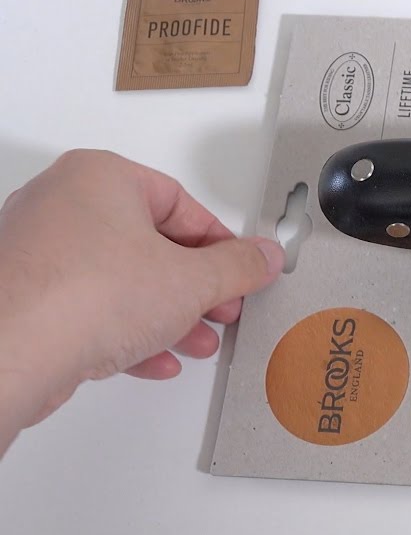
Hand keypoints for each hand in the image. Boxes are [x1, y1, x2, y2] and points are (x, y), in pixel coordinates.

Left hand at [0, 150, 282, 454]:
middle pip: (150, 243)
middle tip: (221, 307)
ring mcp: (36, 251)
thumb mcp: (192, 281)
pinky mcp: (22, 295)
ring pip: (119, 279)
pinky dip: (124, 330)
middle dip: (194, 287)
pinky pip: (87, 307)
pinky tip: (152, 358)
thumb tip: (262, 257)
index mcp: (100, 177)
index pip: (181, 204)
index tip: (241, 270)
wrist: (8, 353)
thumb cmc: (82, 297)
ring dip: (165, 314)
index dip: (220, 244)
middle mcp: (61, 203)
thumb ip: (237, 267)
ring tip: (194, 340)